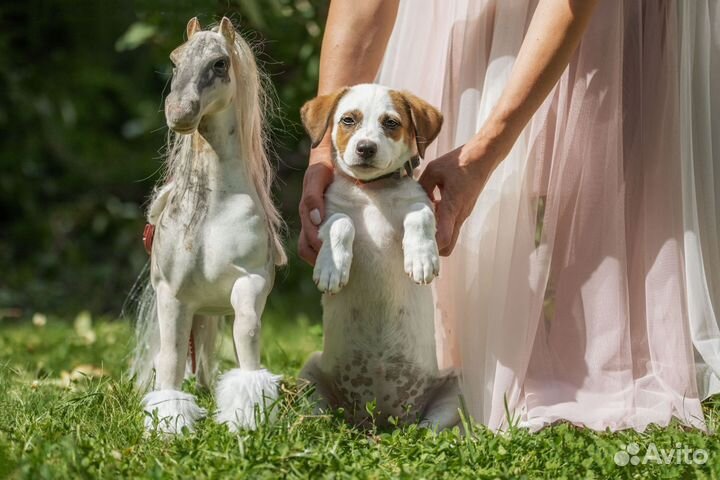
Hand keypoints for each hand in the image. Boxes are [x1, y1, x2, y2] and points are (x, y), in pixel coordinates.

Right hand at [298, 145, 334, 264]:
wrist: (328, 156)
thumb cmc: (323, 166)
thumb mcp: (317, 176)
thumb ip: (313, 196)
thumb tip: (316, 220)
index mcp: (306, 212)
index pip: (307, 241)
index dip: (318, 252)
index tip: (332, 260)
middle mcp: (308, 220)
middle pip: (306, 248)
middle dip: (318, 261)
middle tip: (336, 271)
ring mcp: (314, 221)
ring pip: (310, 248)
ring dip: (321, 259)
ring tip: (337, 268)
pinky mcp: (323, 220)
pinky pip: (320, 241)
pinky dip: (327, 251)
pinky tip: (341, 257)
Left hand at [418, 143, 499, 255]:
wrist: (483, 157)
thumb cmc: (460, 162)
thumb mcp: (434, 170)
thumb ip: (422, 186)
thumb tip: (414, 198)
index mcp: (452, 206)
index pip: (444, 238)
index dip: (431, 246)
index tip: (417, 245)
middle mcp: (459, 215)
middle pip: (448, 245)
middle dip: (433, 248)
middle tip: (417, 240)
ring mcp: (463, 214)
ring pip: (450, 236)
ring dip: (436, 235)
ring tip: (421, 225)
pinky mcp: (464, 210)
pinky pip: (452, 225)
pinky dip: (441, 225)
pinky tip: (431, 211)